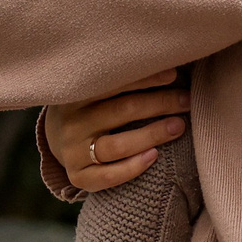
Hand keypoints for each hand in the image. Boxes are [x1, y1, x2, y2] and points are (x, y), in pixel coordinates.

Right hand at [48, 69, 188, 192]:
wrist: (56, 139)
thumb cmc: (89, 107)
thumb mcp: (94, 89)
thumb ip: (118, 80)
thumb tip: (166, 64)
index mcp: (76, 94)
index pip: (114, 83)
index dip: (147, 78)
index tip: (174, 75)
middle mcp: (72, 122)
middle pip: (122, 111)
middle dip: (160, 104)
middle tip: (186, 100)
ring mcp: (72, 152)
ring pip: (118, 145)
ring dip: (153, 134)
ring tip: (179, 126)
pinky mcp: (78, 176)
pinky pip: (109, 176)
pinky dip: (133, 167)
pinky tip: (154, 155)